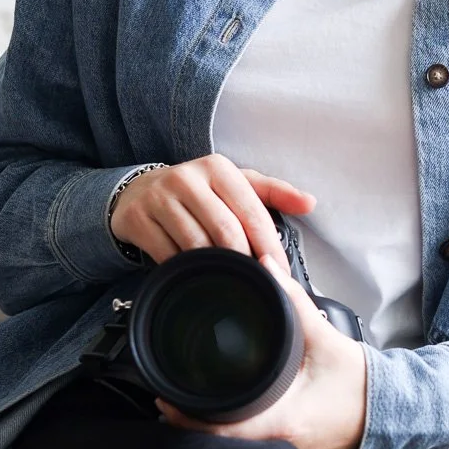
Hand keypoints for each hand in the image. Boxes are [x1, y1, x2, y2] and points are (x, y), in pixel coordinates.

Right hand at [110, 153, 313, 273]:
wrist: (139, 192)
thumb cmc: (199, 191)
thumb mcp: (236, 185)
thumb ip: (274, 193)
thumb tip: (310, 202)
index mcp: (218, 168)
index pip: (251, 211)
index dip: (268, 245)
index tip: (278, 270)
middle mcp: (187, 178)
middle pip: (225, 230)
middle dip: (244, 260)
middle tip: (254, 280)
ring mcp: (159, 198)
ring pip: (196, 245)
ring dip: (215, 268)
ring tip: (228, 280)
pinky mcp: (138, 220)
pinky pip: (168, 256)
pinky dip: (186, 270)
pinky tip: (196, 275)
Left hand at [154, 255, 368, 448]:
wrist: (394, 410)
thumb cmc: (361, 383)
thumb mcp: (325, 339)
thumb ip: (294, 301)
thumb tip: (266, 266)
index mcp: (283, 422)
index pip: (221, 431)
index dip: (187, 419)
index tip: (165, 400)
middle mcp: (281, 447)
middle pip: (220, 445)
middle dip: (191, 424)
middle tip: (167, 400)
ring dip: (211, 432)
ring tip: (186, 406)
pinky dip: (235, 437)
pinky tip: (223, 419)